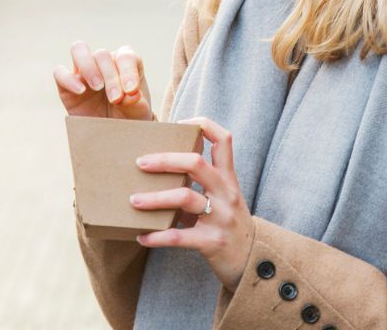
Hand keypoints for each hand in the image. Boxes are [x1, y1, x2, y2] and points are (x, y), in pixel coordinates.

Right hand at [53, 41, 152, 120]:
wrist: (112, 136)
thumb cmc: (129, 119)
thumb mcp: (137, 115)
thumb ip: (136, 104)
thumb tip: (132, 95)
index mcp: (125, 64)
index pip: (125, 56)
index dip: (128, 71)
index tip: (131, 91)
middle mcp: (103, 62)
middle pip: (102, 54)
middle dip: (110, 76)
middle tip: (115, 98)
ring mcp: (83, 72)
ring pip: (79, 49)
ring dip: (89, 66)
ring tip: (97, 87)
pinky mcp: (66, 85)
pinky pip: (60, 72)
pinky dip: (68, 79)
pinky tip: (80, 91)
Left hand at [131, 117, 253, 290]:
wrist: (253, 263)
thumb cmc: (228, 224)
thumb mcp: (224, 198)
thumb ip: (202, 182)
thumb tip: (161, 166)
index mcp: (228, 178)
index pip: (223, 140)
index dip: (202, 125)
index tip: (179, 124)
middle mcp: (226, 193)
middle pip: (196, 164)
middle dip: (165, 160)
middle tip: (140, 163)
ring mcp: (221, 217)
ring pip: (184, 198)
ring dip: (154, 199)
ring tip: (133, 201)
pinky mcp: (212, 242)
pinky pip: (179, 236)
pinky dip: (157, 236)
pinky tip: (141, 236)